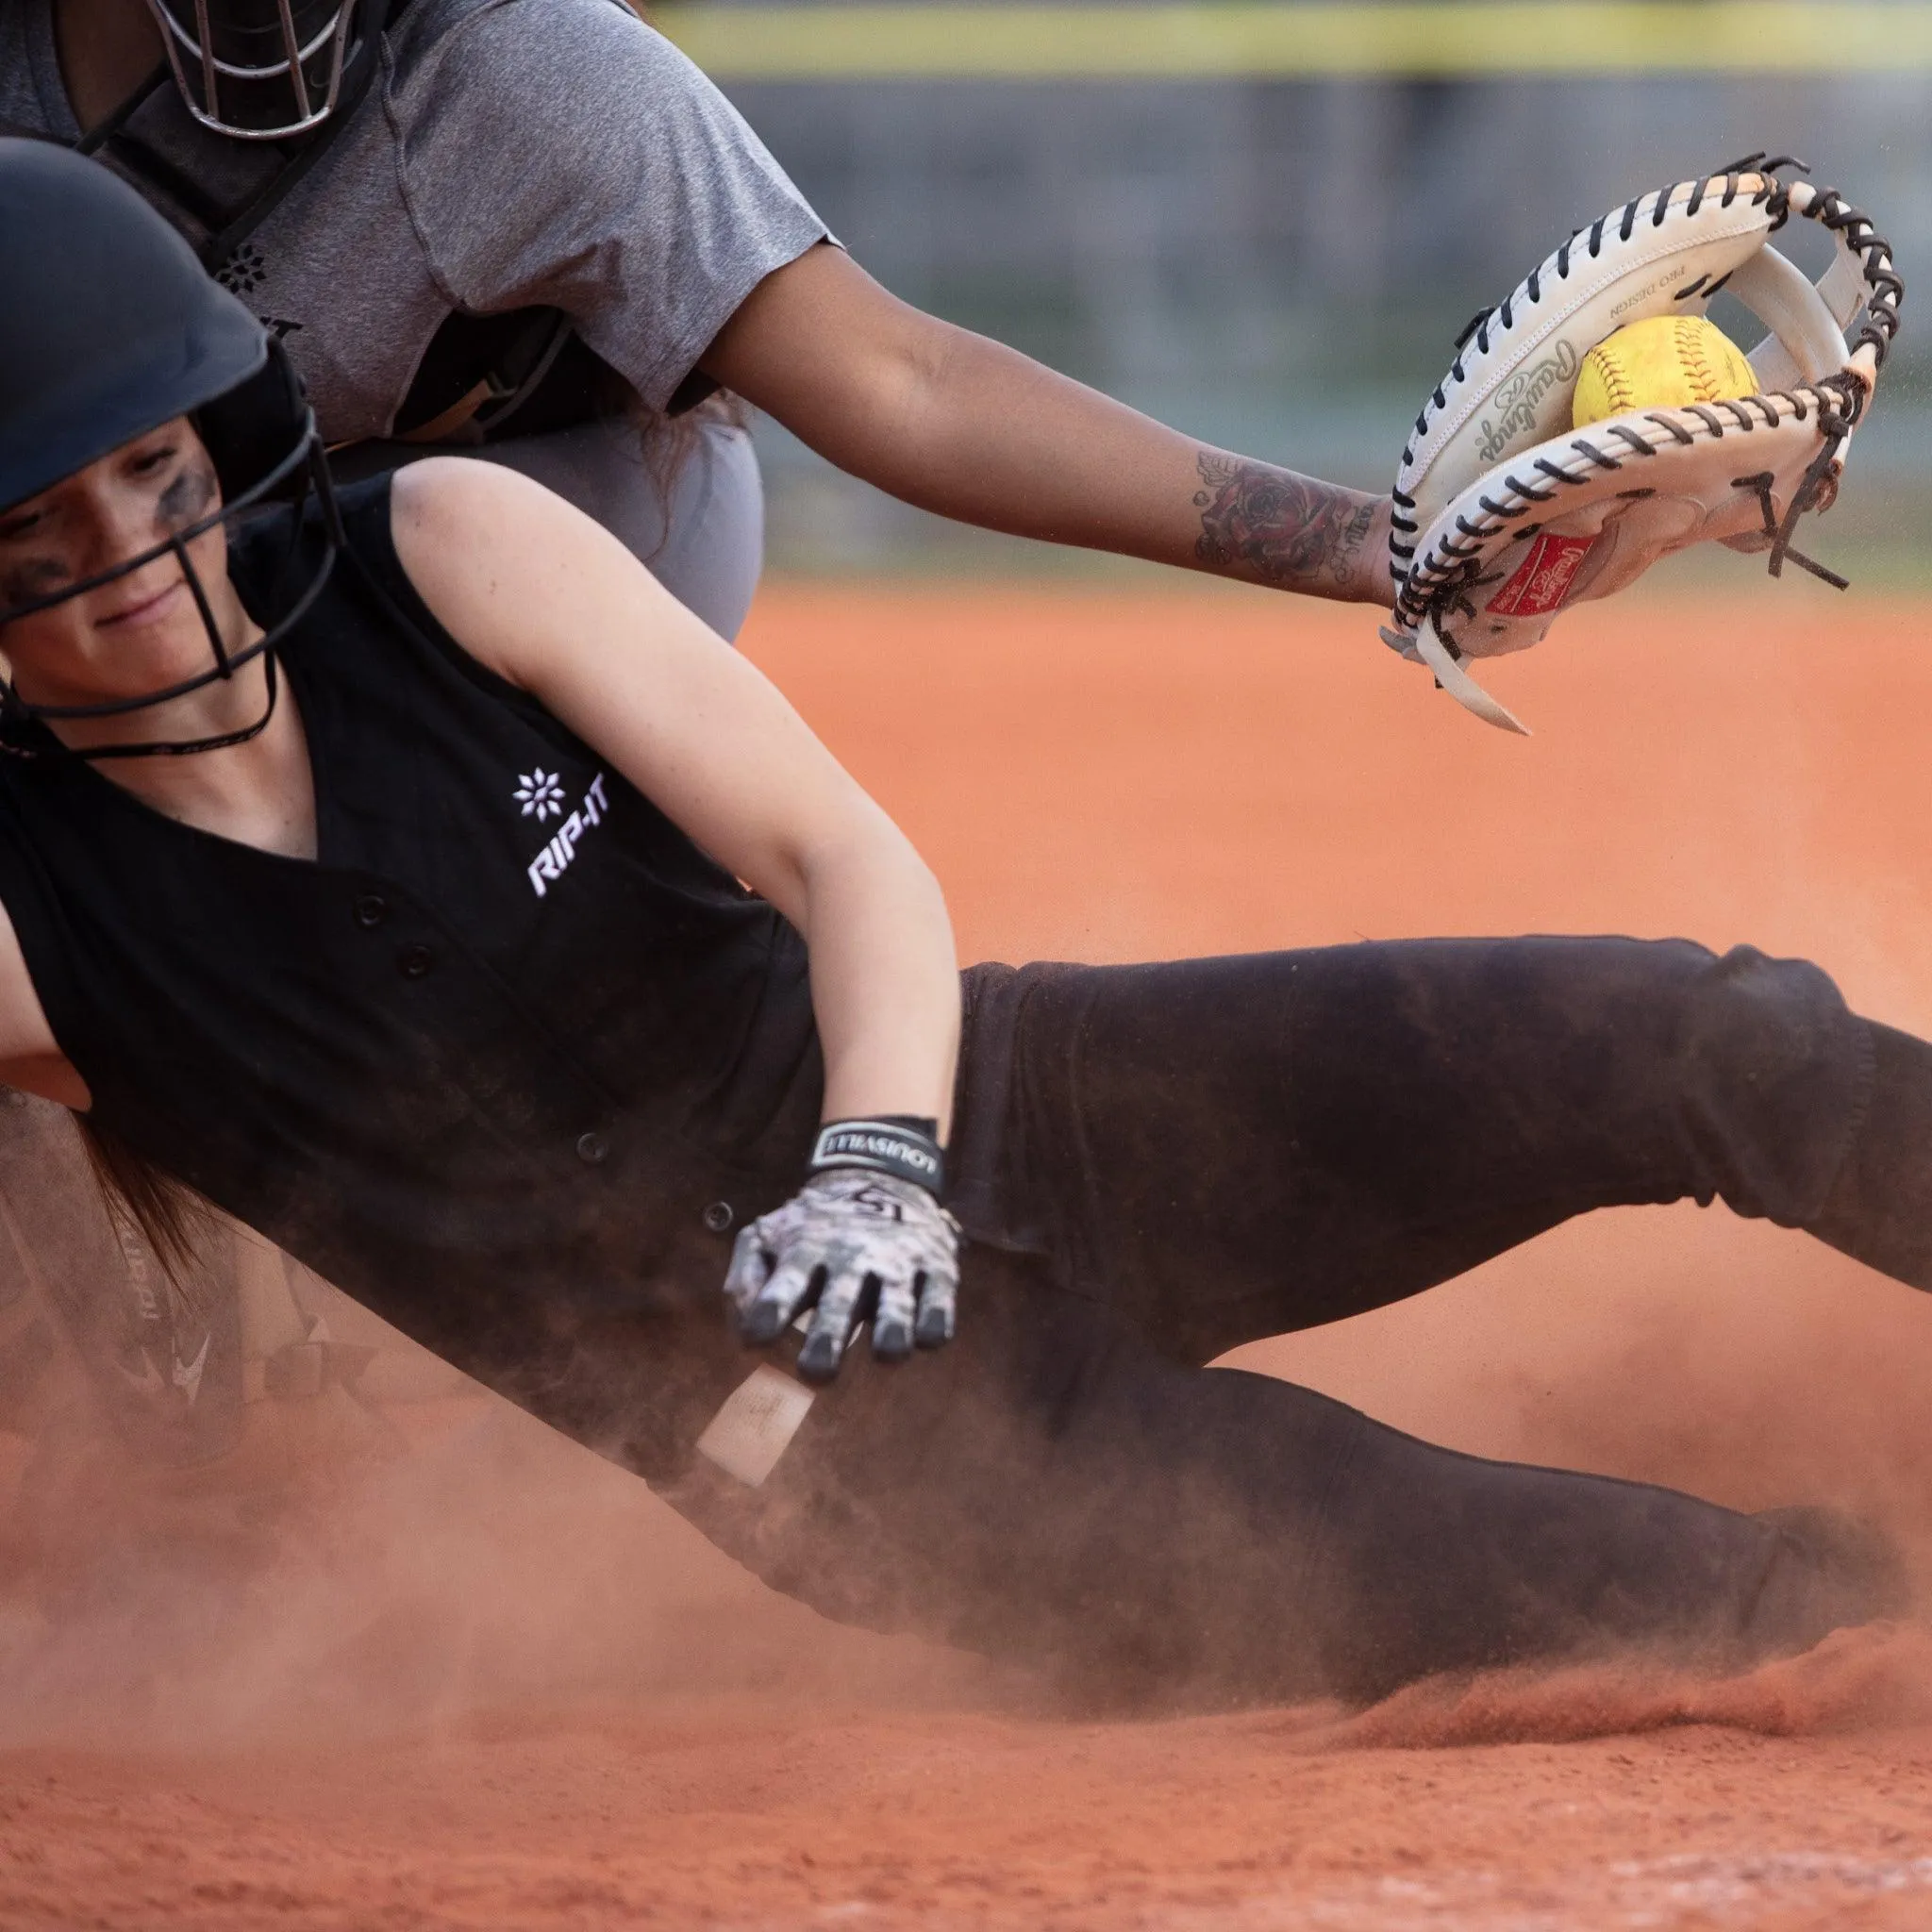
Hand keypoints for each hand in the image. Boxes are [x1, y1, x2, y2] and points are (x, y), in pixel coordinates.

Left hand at [723, 1171, 959, 1380]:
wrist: (882, 1173)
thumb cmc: (813, 1227)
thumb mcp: (767, 1238)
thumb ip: (744, 1282)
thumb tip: (744, 1337)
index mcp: (806, 1251)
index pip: (785, 1283)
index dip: (771, 1310)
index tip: (756, 1340)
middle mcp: (852, 1257)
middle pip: (839, 1302)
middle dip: (828, 1337)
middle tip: (817, 1373)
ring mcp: (896, 1262)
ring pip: (895, 1303)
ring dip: (893, 1328)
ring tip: (888, 1353)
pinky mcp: (936, 1268)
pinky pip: (939, 1299)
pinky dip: (936, 1319)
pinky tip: (926, 1336)